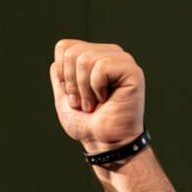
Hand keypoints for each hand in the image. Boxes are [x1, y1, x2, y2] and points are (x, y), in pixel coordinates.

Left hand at [49, 39, 144, 154]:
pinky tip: (106, 100)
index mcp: (94, 56)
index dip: (62, 74)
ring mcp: (122, 60)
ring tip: (94, 104)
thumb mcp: (64, 97)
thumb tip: (61, 50)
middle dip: (71, 84)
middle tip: (84, 103)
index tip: (73, 96)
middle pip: (72, 53)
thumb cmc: (87, 124)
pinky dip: (97, 89)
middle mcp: (109, 54)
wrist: (104, 143)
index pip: (64, 47)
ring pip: (85, 59)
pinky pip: (101, 68)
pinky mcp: (132, 71)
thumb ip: (60, 74)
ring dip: (84, 90)